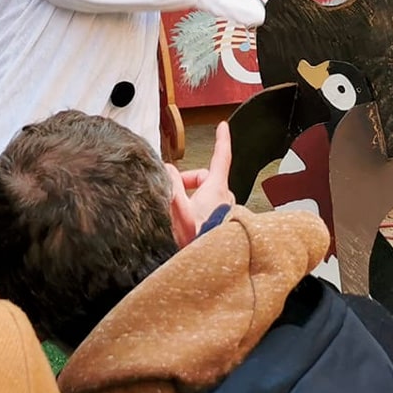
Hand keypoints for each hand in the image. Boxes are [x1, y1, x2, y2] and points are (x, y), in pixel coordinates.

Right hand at [167, 122, 235, 247]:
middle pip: (205, 177)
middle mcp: (225, 197)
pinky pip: (207, 207)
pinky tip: (183, 223)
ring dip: (190, 197)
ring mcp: (224, 210)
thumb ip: (172, 184)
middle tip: (170, 192)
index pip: (222, 157)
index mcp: (217, 188)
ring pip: (205, 193)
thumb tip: (168, 168)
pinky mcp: (221, 223)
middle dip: (187, 180)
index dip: (222, 139)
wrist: (206, 267)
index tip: (222, 126)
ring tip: (175, 213)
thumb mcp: (177, 209)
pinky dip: (195, 208)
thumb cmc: (195, 241)